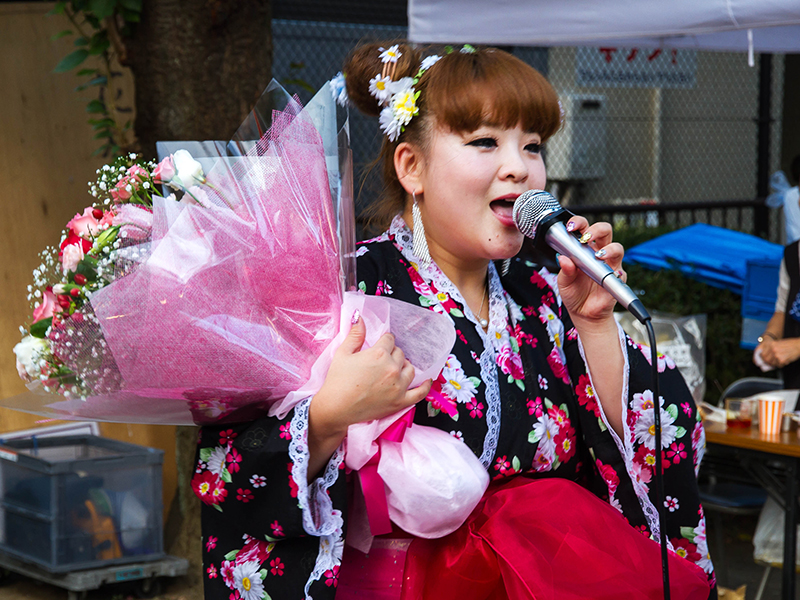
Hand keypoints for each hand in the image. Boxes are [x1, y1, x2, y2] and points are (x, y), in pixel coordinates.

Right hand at [310, 317, 432, 437]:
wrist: (335, 409)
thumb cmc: (337, 381)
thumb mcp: (343, 353)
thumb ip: (355, 334)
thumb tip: (359, 316)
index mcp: (379, 354)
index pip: (389, 340)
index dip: (384, 342)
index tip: (380, 345)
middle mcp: (392, 368)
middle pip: (400, 353)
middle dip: (392, 354)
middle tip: (382, 360)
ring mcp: (398, 386)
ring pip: (410, 369)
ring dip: (404, 366)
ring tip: (395, 369)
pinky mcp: (400, 402)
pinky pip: (420, 392)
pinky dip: (425, 386)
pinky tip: (426, 380)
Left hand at [556, 216, 624, 325]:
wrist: (584, 314)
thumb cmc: (574, 293)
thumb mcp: (564, 282)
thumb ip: (565, 270)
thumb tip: (562, 258)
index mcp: (584, 249)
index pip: (584, 229)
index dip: (579, 223)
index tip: (571, 227)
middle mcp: (598, 253)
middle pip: (605, 231)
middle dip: (596, 230)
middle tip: (586, 238)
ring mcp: (610, 265)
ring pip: (617, 248)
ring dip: (609, 249)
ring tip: (598, 256)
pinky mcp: (618, 279)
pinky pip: (621, 272)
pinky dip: (616, 272)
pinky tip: (611, 275)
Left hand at [759, 337, 799, 367]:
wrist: (799, 345)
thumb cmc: (790, 344)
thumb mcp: (778, 343)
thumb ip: (771, 349)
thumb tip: (764, 357)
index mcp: (770, 344)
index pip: (762, 354)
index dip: (763, 358)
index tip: (765, 359)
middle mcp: (772, 349)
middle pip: (766, 360)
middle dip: (769, 362)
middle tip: (772, 362)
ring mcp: (776, 355)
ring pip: (772, 363)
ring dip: (775, 364)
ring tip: (780, 360)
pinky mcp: (781, 360)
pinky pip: (778, 365)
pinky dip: (781, 365)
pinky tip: (785, 361)